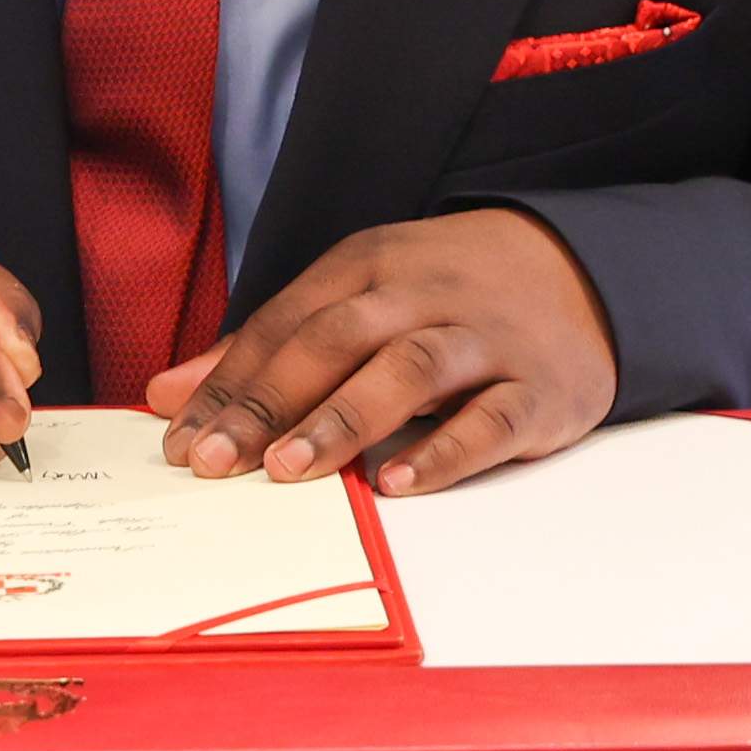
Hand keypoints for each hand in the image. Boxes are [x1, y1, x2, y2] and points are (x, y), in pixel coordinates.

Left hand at [144, 208, 614, 495]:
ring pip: (409, 368)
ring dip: (344, 418)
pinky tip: (395, 484)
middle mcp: (423, 293)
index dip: (228, 383)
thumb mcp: (358, 299)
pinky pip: (489, 418)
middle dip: (270, 400)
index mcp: (369, 266)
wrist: (582, 272)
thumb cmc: (446, 296)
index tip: (181, 440)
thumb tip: (169, 396)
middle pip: (337, 339)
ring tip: (289, 468)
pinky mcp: (538, 386)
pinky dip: (441, 451)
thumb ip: (267, 350)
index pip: (285, 323)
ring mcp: (484, 338)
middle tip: (218, 460)